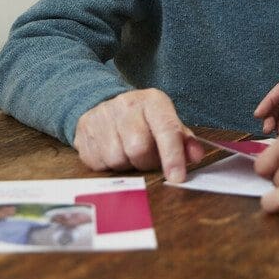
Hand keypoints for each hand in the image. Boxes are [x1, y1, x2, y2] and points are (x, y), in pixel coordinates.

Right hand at [73, 88, 203, 181]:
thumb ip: (184, 141)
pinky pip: (98, 162)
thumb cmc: (144, 120)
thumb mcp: (167, 123)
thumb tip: (196, 155)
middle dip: (146, 162)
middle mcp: (126, 104)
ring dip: (126, 164)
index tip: (177, 178)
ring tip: (128, 152)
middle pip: (139, 148)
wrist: (104, 104)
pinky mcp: (83, 129)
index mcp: (153, 101)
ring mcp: (102, 115)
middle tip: (147, 158)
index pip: (166, 130)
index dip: (173, 157)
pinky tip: (112, 151)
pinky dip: (108, 165)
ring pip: (117, 158)